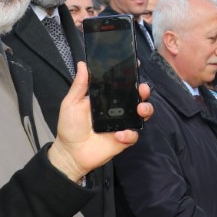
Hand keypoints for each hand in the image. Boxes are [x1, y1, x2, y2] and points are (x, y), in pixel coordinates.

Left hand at [48, 64, 152, 182]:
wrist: (70, 152)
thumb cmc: (70, 126)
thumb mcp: (71, 103)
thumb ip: (79, 85)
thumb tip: (82, 64)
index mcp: (106, 99)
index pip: (122, 85)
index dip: (130, 76)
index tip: (136, 66)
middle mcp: (118, 110)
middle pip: (137, 97)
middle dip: (143, 91)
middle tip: (142, 89)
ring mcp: (123, 124)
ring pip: (142, 114)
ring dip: (145, 109)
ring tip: (140, 109)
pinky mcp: (124, 140)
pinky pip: (133, 135)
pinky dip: (129, 134)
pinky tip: (119, 135)